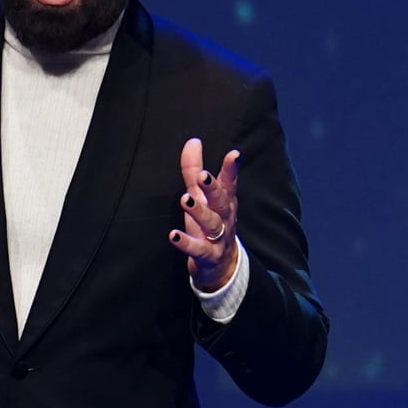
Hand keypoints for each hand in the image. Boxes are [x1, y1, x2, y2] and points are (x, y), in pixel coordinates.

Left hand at [171, 137, 241, 292]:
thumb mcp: (201, 196)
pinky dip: (186, 243)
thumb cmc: (210, 224)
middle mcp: (224, 218)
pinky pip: (198, 249)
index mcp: (224, 202)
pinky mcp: (208, 256)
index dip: (231, 169)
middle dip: (213, 188)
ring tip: (186, 199)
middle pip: (221, 201)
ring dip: (199, 212)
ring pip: (211, 224)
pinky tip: (173, 236)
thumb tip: (193, 141)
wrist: (222, 266)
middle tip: (203, 175)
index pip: (228, 183)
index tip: (234, 155)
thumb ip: (194, 170)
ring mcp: (218, 238)